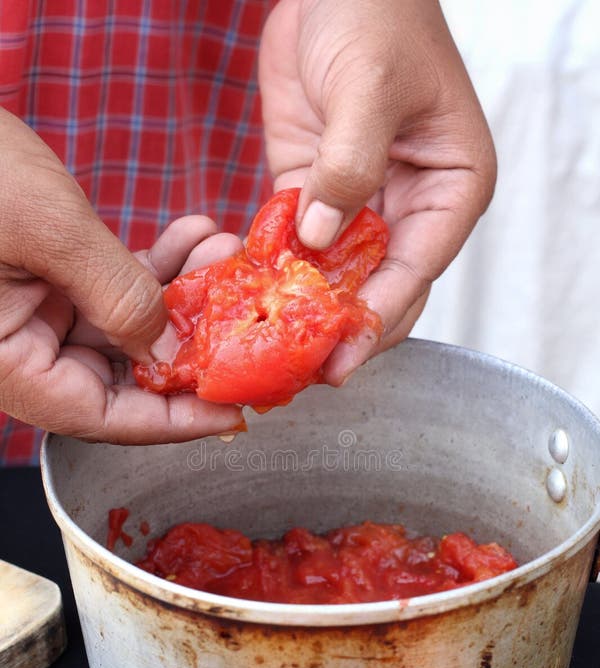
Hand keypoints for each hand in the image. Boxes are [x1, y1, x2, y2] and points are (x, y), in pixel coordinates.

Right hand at [0, 109, 243, 442]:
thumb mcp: (48, 231)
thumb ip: (117, 296)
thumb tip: (170, 352)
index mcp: (5, 366)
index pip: (102, 418)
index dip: (173, 420)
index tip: (231, 410)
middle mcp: (18, 351)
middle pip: (120, 376)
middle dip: (188, 340)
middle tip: (239, 309)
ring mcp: (29, 315)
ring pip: (122, 328)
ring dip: (178, 293)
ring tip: (223, 254)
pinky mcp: (39, 280)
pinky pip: (106, 289)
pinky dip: (149, 265)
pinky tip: (191, 235)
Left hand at [259, 0, 496, 382]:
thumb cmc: (376, 14)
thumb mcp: (369, 89)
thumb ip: (348, 168)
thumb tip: (319, 240)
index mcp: (449, 189)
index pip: (417, 271)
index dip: (380, 318)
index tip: (343, 357)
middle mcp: (409, 206)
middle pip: (379, 287)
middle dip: (344, 329)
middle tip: (303, 370)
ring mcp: (360, 205)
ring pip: (337, 277)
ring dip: (308, 312)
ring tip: (273, 352)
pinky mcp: (313, 194)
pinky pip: (296, 247)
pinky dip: (277, 274)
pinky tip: (252, 302)